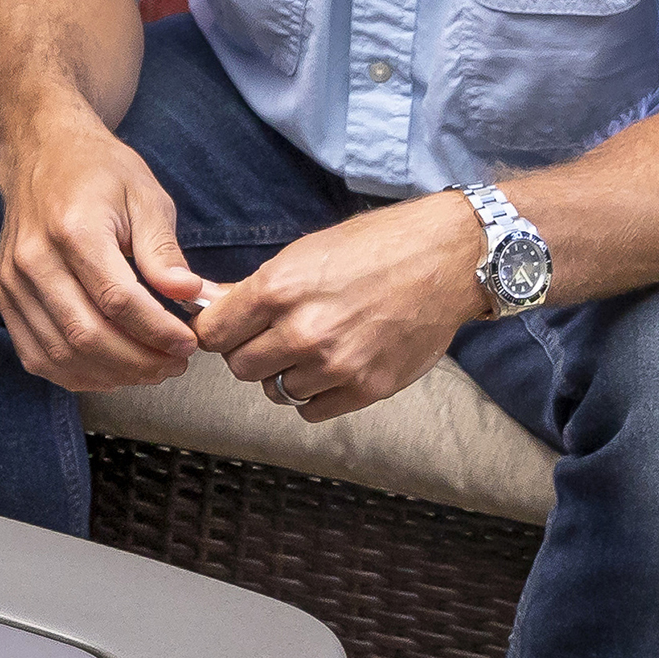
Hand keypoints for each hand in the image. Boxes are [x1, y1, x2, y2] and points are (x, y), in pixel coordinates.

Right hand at [0, 113, 208, 390]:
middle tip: (174, 365)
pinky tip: (109, 372)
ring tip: (148, 370)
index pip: (117, 300)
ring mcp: (13, 283)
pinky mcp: (5, 298)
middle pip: (86, 334)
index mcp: (74, 230)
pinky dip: (74, 374)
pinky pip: (35, 355)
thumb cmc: (99, 173)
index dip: (157, 331)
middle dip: (138, 361)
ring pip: (60, 353)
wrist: (40, 154)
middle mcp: (35, 260)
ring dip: (110, 374)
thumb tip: (190, 295)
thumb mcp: (145, 197)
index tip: (189, 343)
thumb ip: (164, 250)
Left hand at [192, 192, 478, 420]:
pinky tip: (330, 369)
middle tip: (275, 337)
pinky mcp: (367, 388)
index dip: (218, 331)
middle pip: (240, 367)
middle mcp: (303, 331)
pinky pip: (311, 410)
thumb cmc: (376, 246)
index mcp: (278, 289)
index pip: (212, 334)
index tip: (230, 329)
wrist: (450, 259)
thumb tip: (208, 305)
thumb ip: (255, 288)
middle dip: (251, 353)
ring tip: (313, 348)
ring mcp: (336, 364)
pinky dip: (315, 394)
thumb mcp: (304, 253)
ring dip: (286, 374)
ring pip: (276, 390)